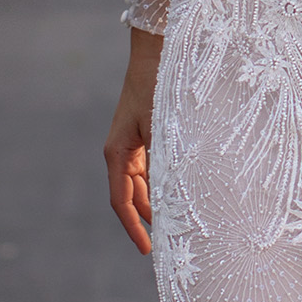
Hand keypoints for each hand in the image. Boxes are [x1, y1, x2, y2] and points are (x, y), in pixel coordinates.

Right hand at [105, 27, 163, 252]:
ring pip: (144, 184)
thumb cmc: (160, 87)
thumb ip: (166, 163)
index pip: (122, 201)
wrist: (158, 50)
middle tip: (173, 242)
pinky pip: (152, 168)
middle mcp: (121, 151)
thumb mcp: (164, 129)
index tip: (148, 251)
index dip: (135, 229)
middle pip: (134, 196)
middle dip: (150, 219)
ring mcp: (133, 143)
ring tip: (183, 222)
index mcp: (117, 152)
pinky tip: (184, 191)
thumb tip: (175, 197)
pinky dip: (165, 182)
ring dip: (159, 201)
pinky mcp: (146, 135)